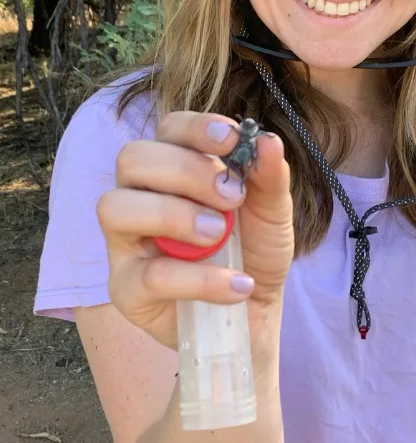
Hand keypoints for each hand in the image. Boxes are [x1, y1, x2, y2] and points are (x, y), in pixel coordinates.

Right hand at [97, 112, 293, 352]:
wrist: (255, 314)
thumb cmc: (253, 252)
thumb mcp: (272, 214)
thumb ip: (269, 179)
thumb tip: (268, 141)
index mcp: (173, 168)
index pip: (168, 130)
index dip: (195, 128)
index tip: (230, 139)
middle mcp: (139, 197)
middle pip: (133, 159)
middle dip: (186, 171)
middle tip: (231, 198)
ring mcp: (125, 243)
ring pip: (116, 208)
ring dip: (173, 215)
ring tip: (217, 234)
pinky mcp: (126, 289)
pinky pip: (149, 275)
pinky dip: (200, 278)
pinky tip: (237, 284)